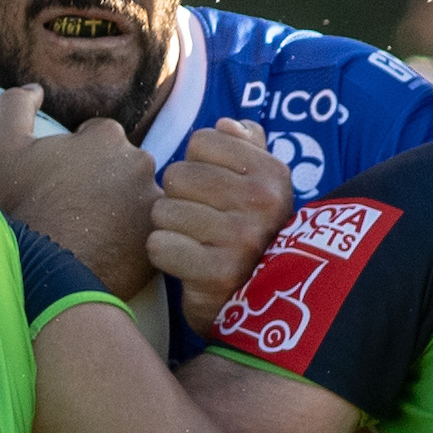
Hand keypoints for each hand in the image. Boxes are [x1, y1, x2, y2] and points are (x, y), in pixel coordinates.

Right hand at [0, 84, 161, 297]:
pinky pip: (149, 233)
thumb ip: (15, 106)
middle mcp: (140, 162)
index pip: (99, 139)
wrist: (43, 270)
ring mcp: (154, 203)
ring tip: (92, 235)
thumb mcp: (6, 150)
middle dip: (104, 183)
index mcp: (108, 136)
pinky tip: (107, 253)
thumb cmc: (24, 208)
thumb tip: (35, 88)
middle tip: (77, 211)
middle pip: (122, 168)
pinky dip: (133, 241)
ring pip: (138, 200)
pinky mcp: (161, 239)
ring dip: (121, 211)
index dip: (78, 160)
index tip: (64, 184)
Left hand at [147, 119, 293, 332]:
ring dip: (169, 228)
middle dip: (178, 198)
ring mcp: (242, 239)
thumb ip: (247, 147)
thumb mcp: (261, 188)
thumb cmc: (250, 237)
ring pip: (163, 209)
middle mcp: (263, 203)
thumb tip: (227, 124)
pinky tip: (184, 263)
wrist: (259, 308)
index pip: (202, 140)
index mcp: (274, 173)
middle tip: (199, 223)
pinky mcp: (217, 274)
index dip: (197, 165)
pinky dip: (163, 255)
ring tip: (192, 243)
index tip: (214, 192)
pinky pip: (159, 244)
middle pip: (177, 175)